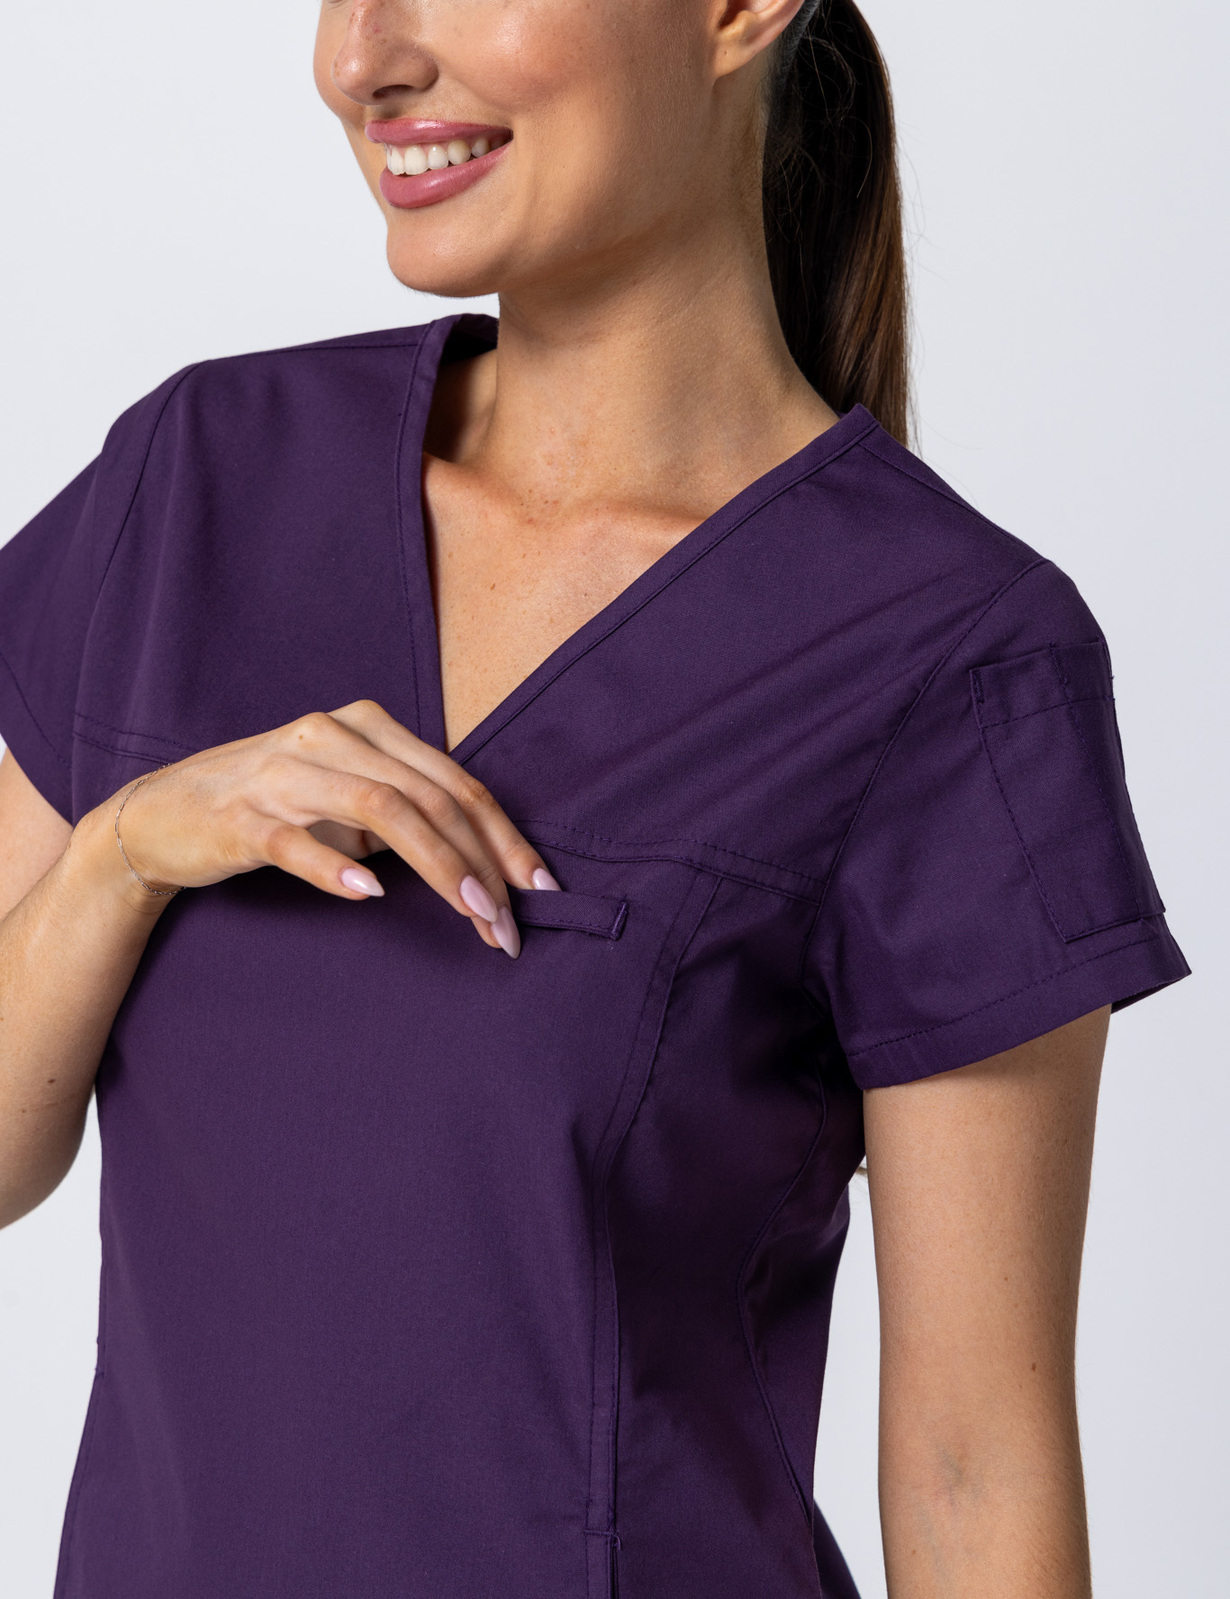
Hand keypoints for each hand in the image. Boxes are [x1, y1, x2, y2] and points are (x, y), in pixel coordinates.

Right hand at [91, 700, 560, 955]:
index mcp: (366, 726)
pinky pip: (296, 842)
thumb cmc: (272, 807)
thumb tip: (488, 864)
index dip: (504, 836)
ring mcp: (283, 774)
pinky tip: (369, 895)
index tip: (540, 888)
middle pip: (430, 796)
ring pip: (381, 811)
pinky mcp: (240, 818)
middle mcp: (329, 736)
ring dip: (438, 867)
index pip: (455, 781)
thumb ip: (408, 811)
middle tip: (508, 924)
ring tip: (472, 914)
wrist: (162, 814)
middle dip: (482, 863)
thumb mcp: (348, 795)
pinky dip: (336, 867)